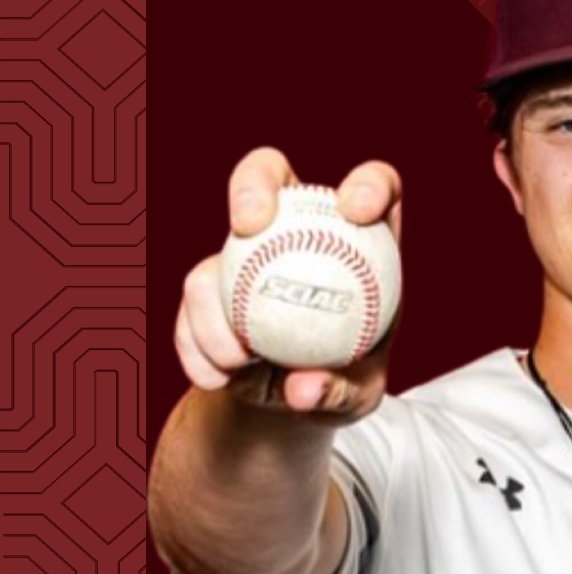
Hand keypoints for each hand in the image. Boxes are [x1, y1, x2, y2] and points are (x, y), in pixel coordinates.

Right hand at [174, 147, 402, 421]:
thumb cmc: (342, 386)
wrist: (288, 401)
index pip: (375, 188)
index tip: (356, 211)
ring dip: (218, 303)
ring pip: (219, 249)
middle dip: (253, 183)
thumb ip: (341, 391)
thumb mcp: (357, 399)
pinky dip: (199, 341)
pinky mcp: (208, 281)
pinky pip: (193, 299)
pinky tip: (215, 377)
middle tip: (249, 225)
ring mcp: (246, 249)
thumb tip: (303, 387)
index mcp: (359, 241)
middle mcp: (297, 229)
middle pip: (269, 172)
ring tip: (239, 363)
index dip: (369, 184)